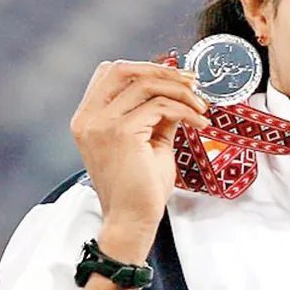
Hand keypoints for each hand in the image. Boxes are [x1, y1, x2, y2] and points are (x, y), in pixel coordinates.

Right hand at [70, 60, 209, 249]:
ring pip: (146, 85)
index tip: (176, 77)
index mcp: (88, 118)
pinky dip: (185, 111)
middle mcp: (89, 117)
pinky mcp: (122, 133)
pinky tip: (198, 124)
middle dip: (163, 71)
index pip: (111, 73)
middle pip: (124, 69)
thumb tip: (176, 93)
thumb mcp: (148, 142)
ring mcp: (102, 123)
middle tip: (192, 83)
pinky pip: (160, 106)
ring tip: (201, 108)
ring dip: (181, 92)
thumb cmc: (139, 189)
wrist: (132, 220)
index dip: (146, 68)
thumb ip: (156, 116)